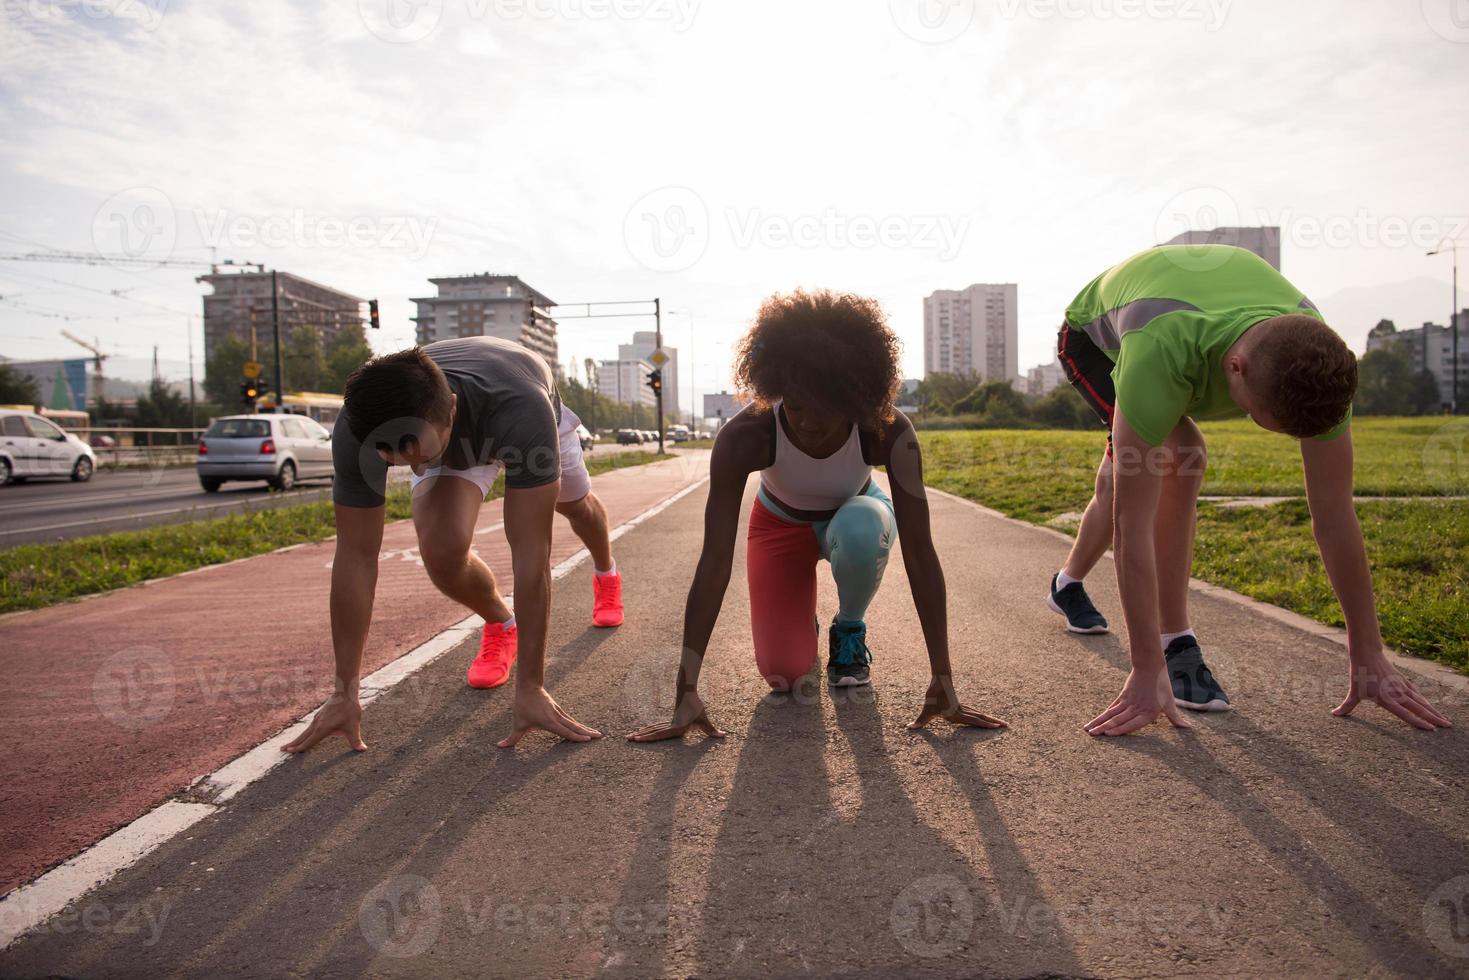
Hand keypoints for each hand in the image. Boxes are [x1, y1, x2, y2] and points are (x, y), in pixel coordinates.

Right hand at [282, 691, 366, 752]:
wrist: (345, 693)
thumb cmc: (349, 710)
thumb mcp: (353, 727)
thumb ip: (356, 740)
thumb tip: (363, 750)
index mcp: (322, 729)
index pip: (308, 742)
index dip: (299, 748)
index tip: (289, 753)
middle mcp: (316, 724)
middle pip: (302, 737)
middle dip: (292, 744)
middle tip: (282, 750)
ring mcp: (317, 719)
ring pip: (305, 731)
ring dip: (297, 738)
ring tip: (290, 744)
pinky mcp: (319, 715)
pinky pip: (309, 727)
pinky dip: (304, 733)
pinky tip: (305, 734)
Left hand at [498, 685, 602, 746]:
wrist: (529, 687)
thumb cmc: (523, 706)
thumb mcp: (517, 723)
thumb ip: (512, 738)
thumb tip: (500, 746)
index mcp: (549, 722)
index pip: (566, 731)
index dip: (577, 737)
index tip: (588, 740)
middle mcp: (557, 717)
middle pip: (575, 726)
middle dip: (587, 732)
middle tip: (600, 737)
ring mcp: (559, 713)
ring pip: (574, 723)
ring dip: (585, 728)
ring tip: (596, 734)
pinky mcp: (559, 710)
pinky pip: (571, 719)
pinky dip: (578, 725)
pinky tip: (583, 728)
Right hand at [627, 690, 726, 742]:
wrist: (687, 692)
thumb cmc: (696, 706)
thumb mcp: (704, 719)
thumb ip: (711, 729)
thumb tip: (723, 736)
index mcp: (676, 728)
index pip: (660, 735)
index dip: (648, 738)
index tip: (637, 739)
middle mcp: (669, 726)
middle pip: (652, 732)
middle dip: (640, 736)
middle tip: (626, 739)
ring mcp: (667, 723)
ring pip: (652, 729)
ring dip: (641, 733)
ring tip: (629, 737)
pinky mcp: (668, 720)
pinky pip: (655, 727)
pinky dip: (648, 731)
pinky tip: (642, 733)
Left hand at [908, 675, 1006, 730]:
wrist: (939, 680)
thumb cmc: (933, 696)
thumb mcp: (926, 711)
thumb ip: (920, 721)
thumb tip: (909, 728)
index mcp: (957, 715)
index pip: (974, 721)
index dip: (986, 725)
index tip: (997, 727)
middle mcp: (962, 712)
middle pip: (981, 717)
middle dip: (993, 723)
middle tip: (1006, 726)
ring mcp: (963, 708)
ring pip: (980, 714)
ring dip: (990, 719)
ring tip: (1001, 723)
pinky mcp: (961, 705)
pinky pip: (974, 712)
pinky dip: (981, 716)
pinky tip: (984, 718)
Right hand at [1085, 664, 1190, 735]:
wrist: (1150, 666)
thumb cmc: (1162, 686)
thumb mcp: (1170, 703)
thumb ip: (1175, 718)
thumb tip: (1187, 728)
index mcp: (1148, 713)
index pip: (1132, 723)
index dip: (1119, 729)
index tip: (1107, 734)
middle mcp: (1136, 708)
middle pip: (1117, 719)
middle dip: (1103, 728)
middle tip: (1092, 735)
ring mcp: (1127, 702)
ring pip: (1111, 714)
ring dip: (1099, 722)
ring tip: (1088, 729)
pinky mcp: (1122, 697)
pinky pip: (1112, 708)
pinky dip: (1104, 714)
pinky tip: (1096, 720)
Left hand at [1333, 653, 1451, 730]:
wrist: (1367, 654)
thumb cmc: (1360, 674)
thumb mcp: (1353, 692)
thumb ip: (1347, 705)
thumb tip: (1334, 714)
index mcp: (1386, 699)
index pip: (1405, 713)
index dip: (1418, 722)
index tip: (1431, 729)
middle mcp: (1397, 693)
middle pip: (1419, 708)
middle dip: (1434, 718)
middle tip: (1447, 726)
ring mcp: (1402, 686)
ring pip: (1421, 701)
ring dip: (1434, 710)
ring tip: (1445, 720)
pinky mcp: (1404, 681)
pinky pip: (1417, 692)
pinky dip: (1425, 700)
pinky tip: (1431, 706)